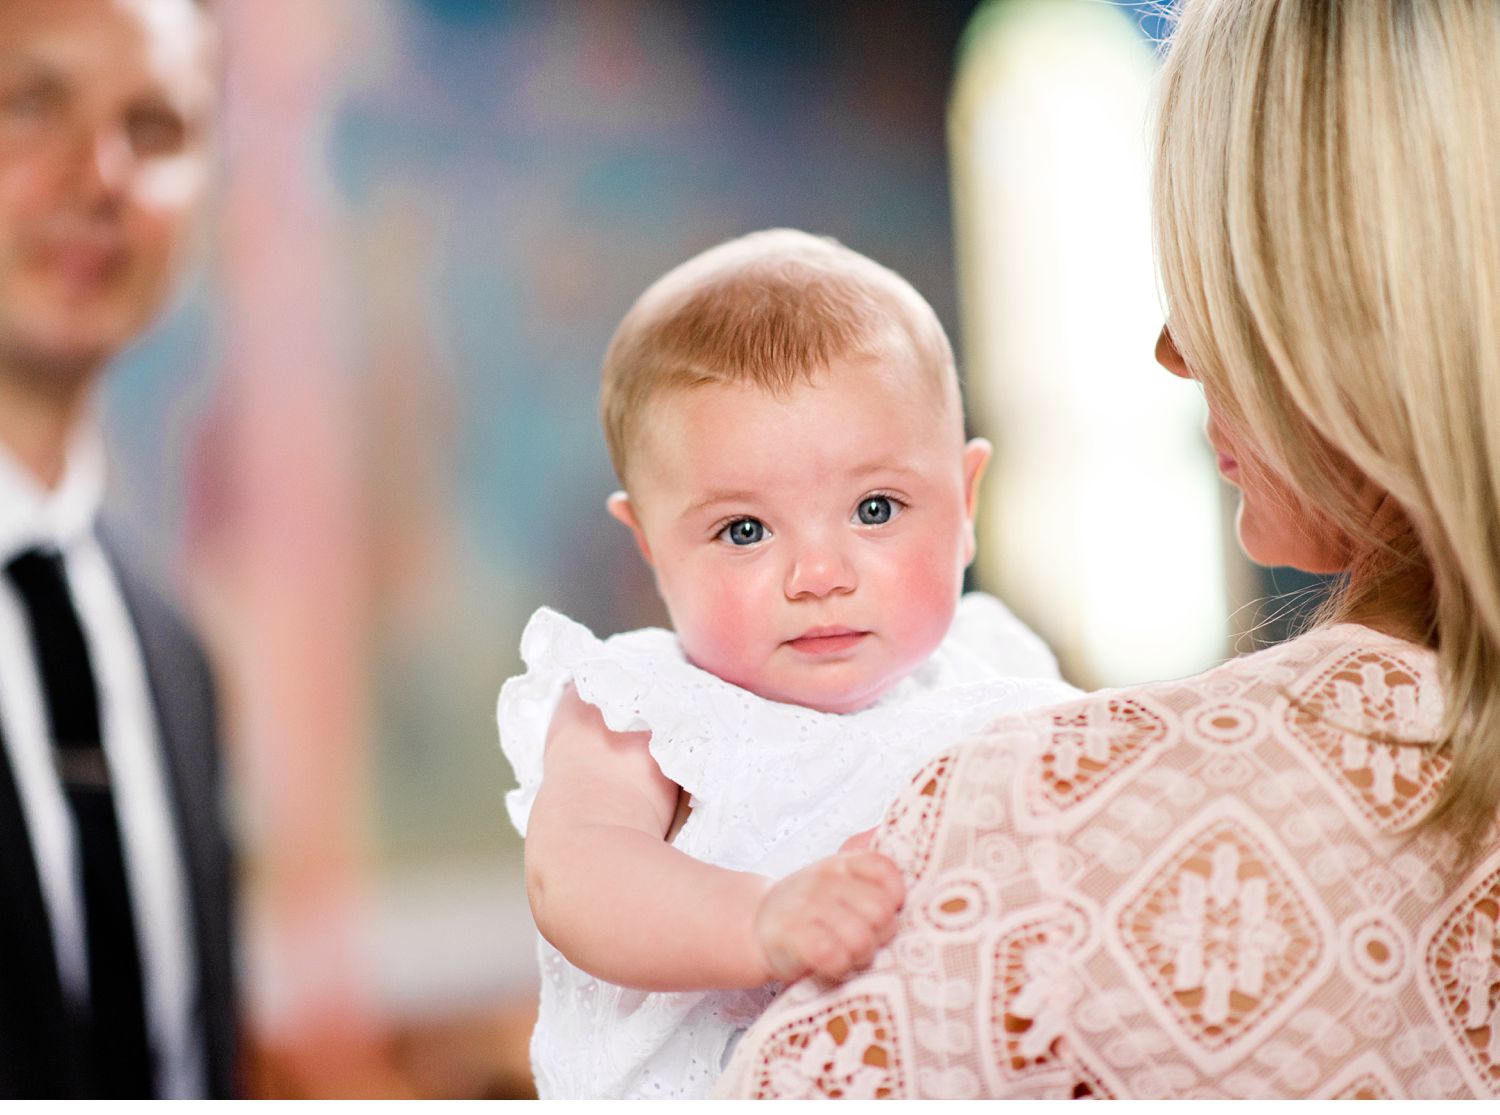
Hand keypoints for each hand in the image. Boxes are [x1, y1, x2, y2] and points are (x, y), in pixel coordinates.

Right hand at [754, 851, 904, 982]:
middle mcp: (824, 880)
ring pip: (860, 938)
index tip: (885, 912)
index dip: (894, 897)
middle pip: (880, 911)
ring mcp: (806, 907)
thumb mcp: (837, 877)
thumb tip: (884, 830)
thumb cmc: (809, 907)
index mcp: (841, 864)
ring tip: (848, 955)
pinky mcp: (792, 937)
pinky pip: (832, 954)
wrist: (755, 925)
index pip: (885, 870)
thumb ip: (867, 866)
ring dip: (859, 955)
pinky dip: (838, 965)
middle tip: (865, 942)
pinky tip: (832, 964)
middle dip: (880, 934)